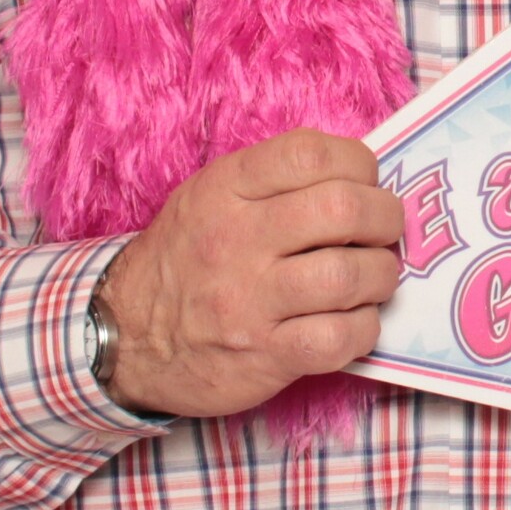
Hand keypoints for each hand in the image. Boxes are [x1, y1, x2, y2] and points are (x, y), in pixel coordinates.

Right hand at [91, 130, 406, 418]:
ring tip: (372, 279)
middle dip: (385, 220)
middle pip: (344, 211)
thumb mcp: (211, 197)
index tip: (364, 184)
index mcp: (227, 189)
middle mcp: (237, 239)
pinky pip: (339, 338)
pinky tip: (354, 323)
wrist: (125, 335)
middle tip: (384, 233)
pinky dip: (363, 329)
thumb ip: (275, 181)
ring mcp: (250, 301)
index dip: (359, 164)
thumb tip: (359, 178)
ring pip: (350, 276)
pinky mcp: (264, 356)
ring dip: (380, 276)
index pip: (312, 153)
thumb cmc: (186, 259)